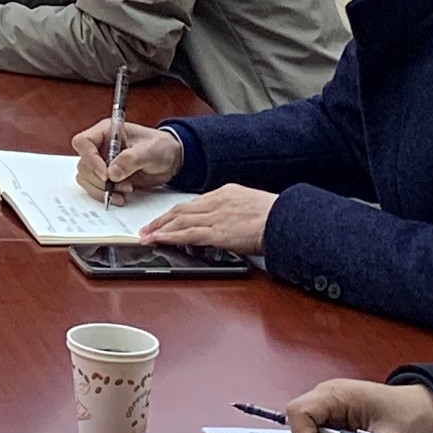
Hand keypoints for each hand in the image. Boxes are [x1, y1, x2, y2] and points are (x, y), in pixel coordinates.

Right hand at [71, 122, 184, 201]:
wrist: (171, 160)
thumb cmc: (161, 147)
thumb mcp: (149, 151)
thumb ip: (130, 160)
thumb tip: (111, 174)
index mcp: (106, 132)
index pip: (83, 142)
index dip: (90, 158)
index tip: (105, 173)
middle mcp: (100, 146)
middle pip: (83, 164)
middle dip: (100, 179)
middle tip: (120, 185)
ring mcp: (102, 162)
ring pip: (85, 177)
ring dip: (101, 189)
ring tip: (125, 191)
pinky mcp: (106, 177)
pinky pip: (94, 187)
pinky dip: (104, 195)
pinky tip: (121, 196)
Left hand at [143, 185, 276, 253]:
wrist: (286, 219)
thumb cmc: (276, 215)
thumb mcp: (252, 205)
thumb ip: (235, 211)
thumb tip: (228, 222)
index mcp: (225, 193)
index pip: (193, 203)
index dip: (175, 212)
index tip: (165, 219)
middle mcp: (216, 202)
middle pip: (181, 210)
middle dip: (161, 220)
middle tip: (146, 227)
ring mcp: (216, 216)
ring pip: (180, 221)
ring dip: (160, 229)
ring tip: (146, 236)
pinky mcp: (217, 232)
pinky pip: (188, 234)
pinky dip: (170, 236)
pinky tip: (158, 239)